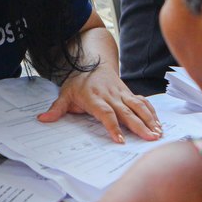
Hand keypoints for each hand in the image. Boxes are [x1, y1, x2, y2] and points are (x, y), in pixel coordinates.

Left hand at [37, 64, 161, 142]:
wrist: (92, 61)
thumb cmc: (78, 82)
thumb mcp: (64, 94)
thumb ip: (56, 109)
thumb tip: (42, 120)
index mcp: (94, 98)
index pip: (105, 113)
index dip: (113, 126)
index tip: (120, 140)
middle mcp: (110, 95)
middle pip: (126, 112)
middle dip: (139, 126)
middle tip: (149, 138)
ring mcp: (122, 93)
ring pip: (138, 106)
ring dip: (149, 120)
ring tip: (158, 133)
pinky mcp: (129, 93)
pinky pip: (142, 102)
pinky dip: (152, 112)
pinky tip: (159, 124)